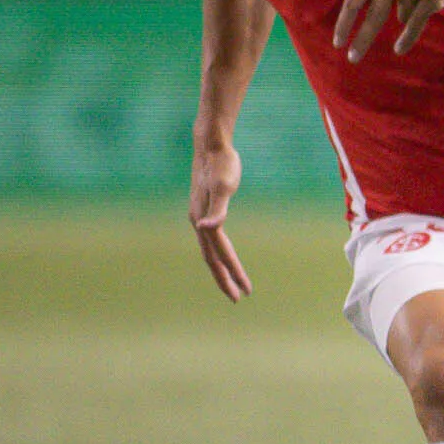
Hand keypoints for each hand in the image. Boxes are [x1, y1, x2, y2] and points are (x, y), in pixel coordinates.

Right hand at [189, 141, 251, 300]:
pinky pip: (212, 237)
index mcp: (203, 220)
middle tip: (237, 297)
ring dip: (221, 266)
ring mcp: (199, 215)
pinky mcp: (204, 208)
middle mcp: (199, 221)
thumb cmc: (221, 165)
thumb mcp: (224, 187)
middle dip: (224, 279)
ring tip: (233, 280)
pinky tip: (223, 252)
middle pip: (211, 258)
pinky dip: (219, 250)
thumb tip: (206, 228)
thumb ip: (217, 209)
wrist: (210, 145)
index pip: (220, 255)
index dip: (233, 273)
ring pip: (210, 249)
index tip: (245, 291)